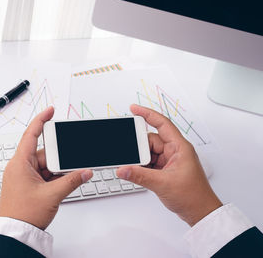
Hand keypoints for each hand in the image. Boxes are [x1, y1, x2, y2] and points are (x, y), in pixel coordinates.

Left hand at [0, 106, 92, 229]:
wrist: (15, 234)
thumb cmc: (23, 215)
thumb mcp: (52, 195)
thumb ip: (71, 181)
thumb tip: (85, 171)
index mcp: (20, 163)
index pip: (31, 134)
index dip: (41, 120)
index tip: (50, 110)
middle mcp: (20, 167)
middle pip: (44, 153)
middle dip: (60, 157)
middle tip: (71, 160)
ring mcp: (24, 177)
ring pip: (46, 165)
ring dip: (59, 171)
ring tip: (69, 176)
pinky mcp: (29, 185)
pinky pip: (44, 175)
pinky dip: (55, 178)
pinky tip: (64, 182)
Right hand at [116, 104, 221, 225]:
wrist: (200, 213)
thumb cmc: (194, 196)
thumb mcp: (162, 184)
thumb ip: (140, 176)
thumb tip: (123, 169)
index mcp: (179, 147)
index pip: (162, 124)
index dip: (147, 114)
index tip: (133, 109)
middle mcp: (174, 151)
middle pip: (151, 140)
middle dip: (139, 147)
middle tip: (129, 154)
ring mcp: (169, 161)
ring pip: (148, 152)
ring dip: (140, 159)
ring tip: (133, 166)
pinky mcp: (165, 170)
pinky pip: (149, 162)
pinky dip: (142, 166)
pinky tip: (137, 171)